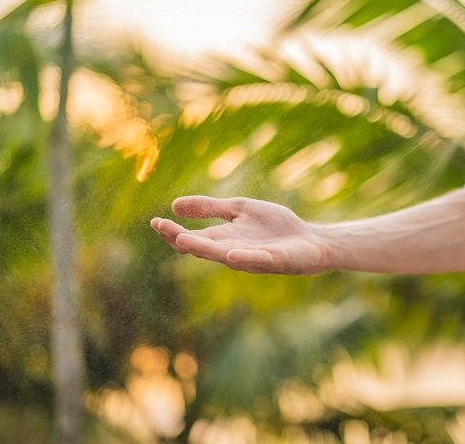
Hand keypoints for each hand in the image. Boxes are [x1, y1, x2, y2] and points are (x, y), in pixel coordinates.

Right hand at [150, 196, 329, 274]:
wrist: (310, 240)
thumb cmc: (275, 228)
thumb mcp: (239, 210)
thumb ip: (210, 208)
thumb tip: (174, 205)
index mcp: (224, 239)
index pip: (193, 237)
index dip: (173, 232)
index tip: (154, 221)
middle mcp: (233, 251)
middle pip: (204, 248)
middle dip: (183, 239)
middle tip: (165, 229)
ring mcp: (253, 258)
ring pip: (225, 255)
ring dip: (206, 249)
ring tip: (184, 241)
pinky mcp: (275, 259)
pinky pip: (257, 259)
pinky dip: (244, 257)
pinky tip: (232, 253)